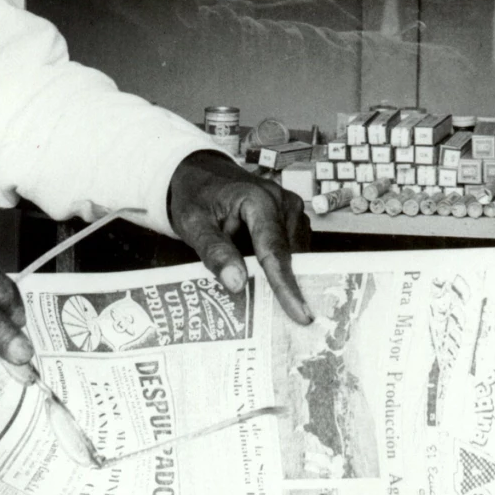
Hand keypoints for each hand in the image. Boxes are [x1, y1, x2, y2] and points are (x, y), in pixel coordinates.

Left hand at [167, 151, 313, 326]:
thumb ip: (214, 252)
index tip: (300, 315)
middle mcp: (283, 202)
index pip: (274, 251)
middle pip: (289, 256)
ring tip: (261, 295)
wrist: (202, 174)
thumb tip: (237, 283)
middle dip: (283, 287)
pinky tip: (263, 278)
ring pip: (294, 256)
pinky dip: (279, 266)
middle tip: (277, 320)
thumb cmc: (196, 197)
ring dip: (279, 276)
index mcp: (259, 200)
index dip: (286, 286)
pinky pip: (292, 250)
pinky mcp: (293, 218)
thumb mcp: (194, 224)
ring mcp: (292, 209)